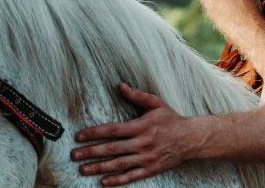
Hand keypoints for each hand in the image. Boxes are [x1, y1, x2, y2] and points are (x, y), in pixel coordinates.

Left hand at [71, 83, 197, 185]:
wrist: (191, 139)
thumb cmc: (171, 119)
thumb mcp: (156, 103)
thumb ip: (137, 96)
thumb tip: (121, 86)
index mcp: (141, 126)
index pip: (113, 130)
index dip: (95, 133)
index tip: (80, 136)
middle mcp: (142, 143)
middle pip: (112, 149)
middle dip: (91, 152)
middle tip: (74, 155)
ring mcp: (146, 158)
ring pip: (118, 164)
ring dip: (99, 167)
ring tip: (83, 169)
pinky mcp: (151, 169)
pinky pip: (131, 176)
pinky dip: (116, 180)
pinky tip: (103, 182)